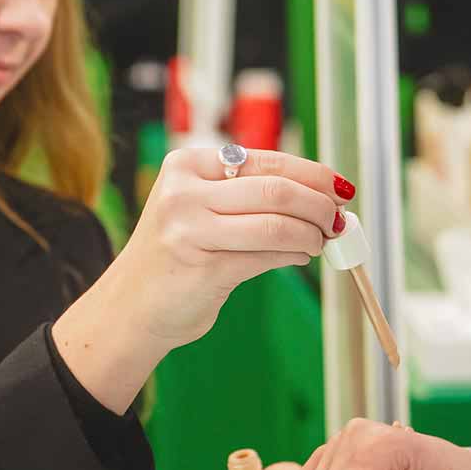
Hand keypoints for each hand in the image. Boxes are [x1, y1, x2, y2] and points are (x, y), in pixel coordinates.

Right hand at [54, 146, 341, 412]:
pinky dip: (294, 254)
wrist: (130, 308)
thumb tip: (323, 195)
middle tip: (339, 219)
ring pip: (277, 223)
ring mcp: (191, 230)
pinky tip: (301, 256)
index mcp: (187, 166)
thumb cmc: (176, 256)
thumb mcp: (201, 210)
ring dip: (312, 233)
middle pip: (276, 190)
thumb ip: (249, 196)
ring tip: (322, 240)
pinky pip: (267, 256)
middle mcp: (184, 192)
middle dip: (319, 204)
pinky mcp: (204, 268)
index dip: (312, 173)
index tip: (340, 187)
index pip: (266, 160)